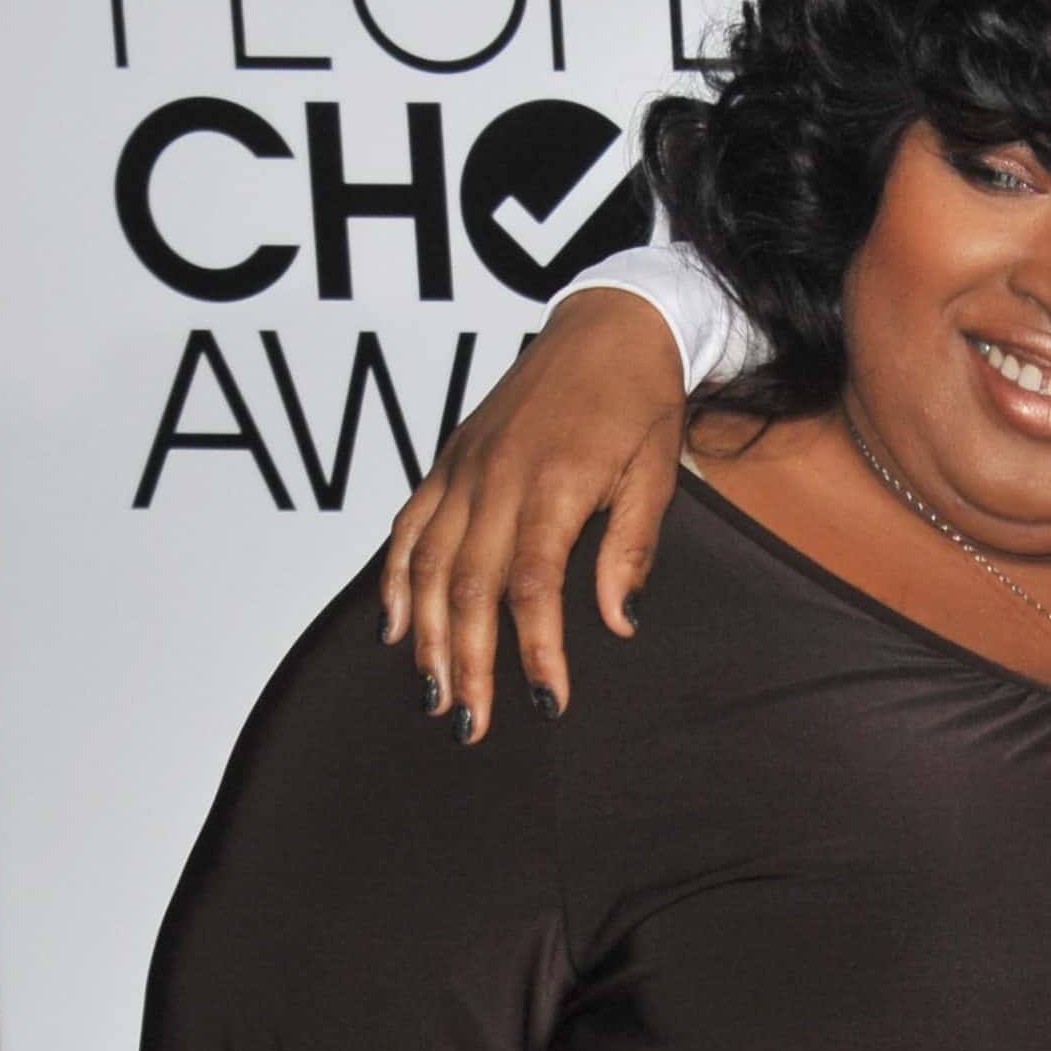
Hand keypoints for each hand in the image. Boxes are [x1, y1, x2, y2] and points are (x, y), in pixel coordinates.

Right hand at [380, 288, 687, 740]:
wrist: (607, 324)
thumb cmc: (640, 400)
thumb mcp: (658, 473)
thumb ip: (632, 548)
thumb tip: (621, 623)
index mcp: (554, 486)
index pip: (532, 587)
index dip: (535, 651)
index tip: (546, 704)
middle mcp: (495, 479)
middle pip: (466, 589)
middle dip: (468, 664)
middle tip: (472, 725)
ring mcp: (463, 469)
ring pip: (425, 566)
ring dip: (425, 638)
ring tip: (434, 696)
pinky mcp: (447, 460)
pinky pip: (408, 528)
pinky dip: (393, 580)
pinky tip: (393, 630)